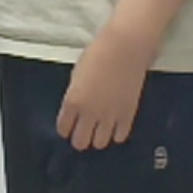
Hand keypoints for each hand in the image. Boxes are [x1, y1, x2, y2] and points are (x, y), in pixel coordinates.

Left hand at [56, 30, 150, 150]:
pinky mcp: (128, 115)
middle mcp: (90, 113)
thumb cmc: (97, 55)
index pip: (64, 129)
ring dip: (98, 137)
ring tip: (100, 128)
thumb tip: (77, 110)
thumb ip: (75, 96)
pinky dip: (116, 133)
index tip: (69, 126)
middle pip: (80, 142)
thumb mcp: (77, 76)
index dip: (65, 128)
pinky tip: (115, 124)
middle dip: (80, 138)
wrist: (125, 48)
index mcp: (73, 101)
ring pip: (100, 144)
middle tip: (84, 130)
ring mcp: (110, 116)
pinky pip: (120, 137)